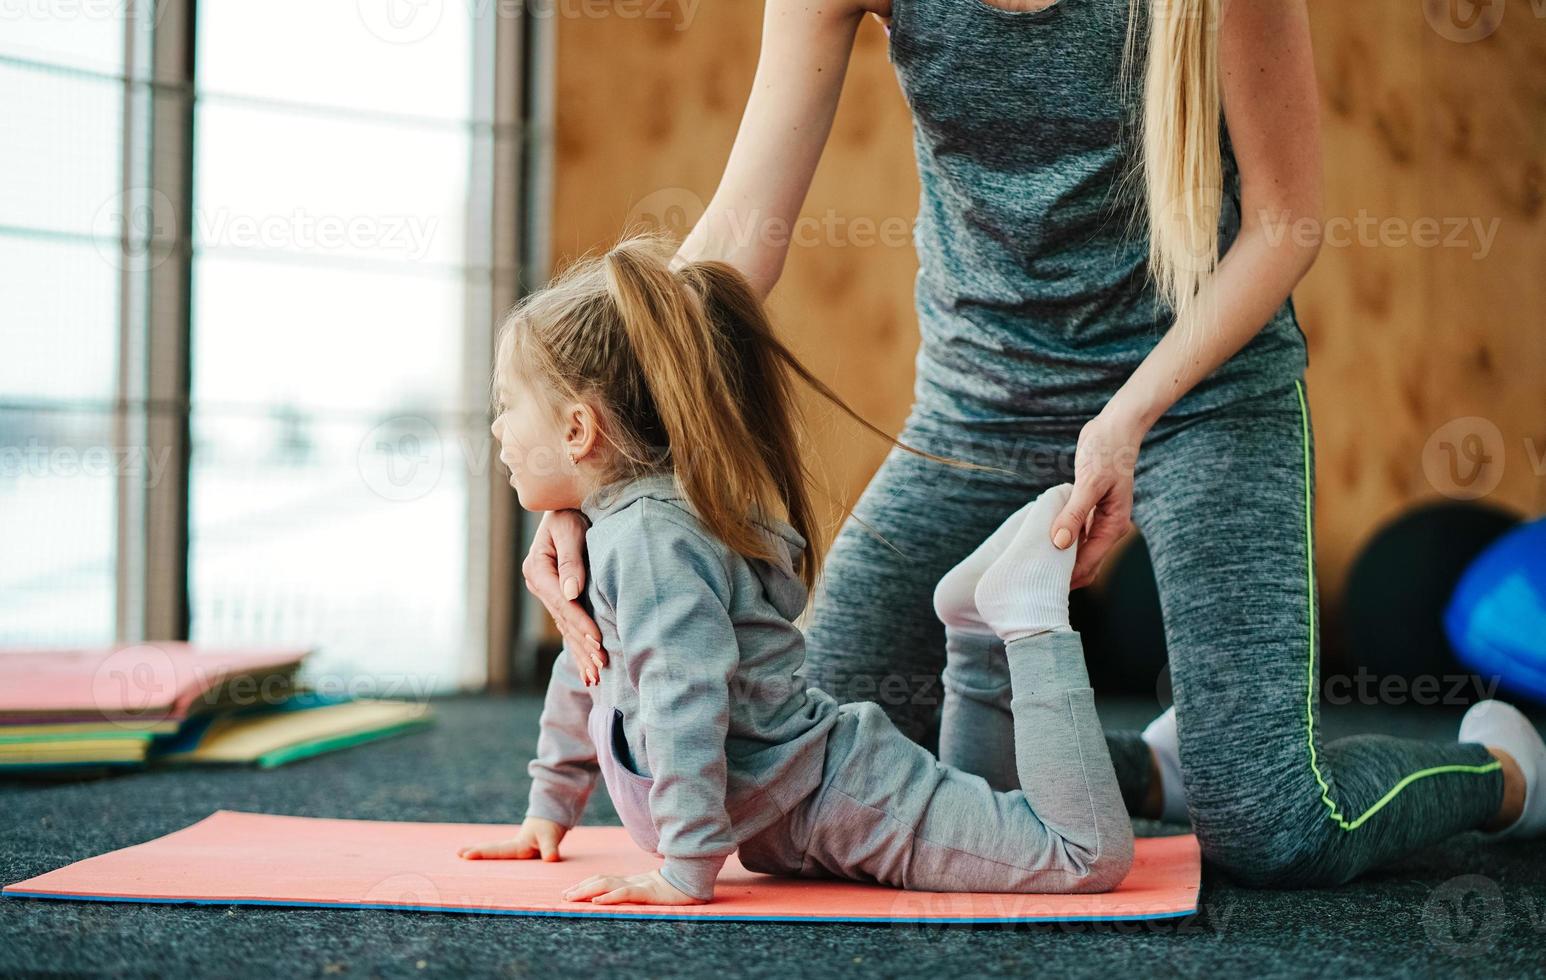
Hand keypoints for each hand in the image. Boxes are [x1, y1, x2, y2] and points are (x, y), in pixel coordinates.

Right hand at [458, 817, 566, 861]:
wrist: (552, 813)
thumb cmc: (551, 826)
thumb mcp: (551, 836)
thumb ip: (550, 848)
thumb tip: (551, 859)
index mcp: (519, 845)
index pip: (498, 851)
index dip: (482, 854)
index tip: (466, 855)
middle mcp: (514, 845)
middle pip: (491, 848)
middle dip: (475, 851)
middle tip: (458, 853)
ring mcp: (515, 846)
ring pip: (495, 850)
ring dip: (480, 852)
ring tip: (461, 853)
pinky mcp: (519, 848)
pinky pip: (502, 853)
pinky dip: (490, 854)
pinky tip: (480, 856)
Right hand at [524, 510, 606, 684]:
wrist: (568, 505)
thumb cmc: (570, 510)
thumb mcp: (569, 528)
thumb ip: (570, 558)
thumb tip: (572, 591)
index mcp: (537, 568)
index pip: (562, 602)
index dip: (580, 622)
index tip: (597, 640)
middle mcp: (539, 584)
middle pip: (563, 620)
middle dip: (582, 645)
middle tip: (601, 666)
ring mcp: (547, 594)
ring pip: (566, 629)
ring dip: (581, 653)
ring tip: (596, 676)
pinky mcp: (559, 598)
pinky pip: (569, 627)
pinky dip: (579, 648)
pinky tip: (588, 669)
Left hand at [562, 869, 706, 905]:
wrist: (697, 880)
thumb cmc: (678, 888)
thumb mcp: (654, 891)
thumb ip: (641, 891)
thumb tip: (625, 895)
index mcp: (633, 881)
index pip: (605, 880)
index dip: (587, 884)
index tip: (570, 891)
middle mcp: (632, 881)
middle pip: (601, 881)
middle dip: (580, 888)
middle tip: (563, 895)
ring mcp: (639, 885)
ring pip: (607, 886)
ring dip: (587, 891)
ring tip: (571, 897)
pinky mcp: (647, 891)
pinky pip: (624, 894)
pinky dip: (609, 897)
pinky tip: (596, 902)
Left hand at [1052, 408, 1145, 588]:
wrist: (1115, 428)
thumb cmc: (1108, 453)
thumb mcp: (1090, 483)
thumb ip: (1074, 514)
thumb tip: (1059, 543)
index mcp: (1114, 525)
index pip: (1090, 563)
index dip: (1069, 576)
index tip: (1045, 583)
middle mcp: (1108, 526)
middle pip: (1086, 563)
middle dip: (1065, 574)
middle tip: (1036, 580)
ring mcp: (1098, 519)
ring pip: (1079, 549)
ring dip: (1062, 557)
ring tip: (1036, 564)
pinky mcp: (1088, 508)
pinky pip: (1074, 532)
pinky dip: (1061, 538)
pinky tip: (1042, 540)